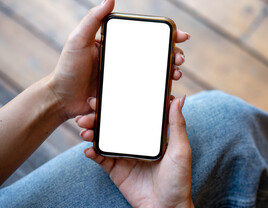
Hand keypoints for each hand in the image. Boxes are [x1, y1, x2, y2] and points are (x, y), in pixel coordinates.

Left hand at [48, 0, 188, 118]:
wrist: (61, 98)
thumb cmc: (67, 68)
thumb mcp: (79, 40)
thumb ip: (94, 18)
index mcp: (118, 45)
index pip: (146, 37)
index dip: (166, 35)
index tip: (180, 35)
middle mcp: (125, 60)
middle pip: (156, 55)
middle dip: (174, 55)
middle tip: (180, 59)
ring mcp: (127, 78)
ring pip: (155, 73)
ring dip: (170, 73)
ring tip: (176, 75)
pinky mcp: (125, 94)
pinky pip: (146, 92)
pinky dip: (160, 92)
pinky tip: (169, 94)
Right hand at [77, 96, 193, 207]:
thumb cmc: (178, 179)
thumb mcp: (181, 149)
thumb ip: (177, 124)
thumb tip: (179, 98)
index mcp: (152, 134)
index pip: (136, 113)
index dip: (123, 101)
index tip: (111, 91)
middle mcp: (137, 141)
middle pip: (116, 123)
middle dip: (102, 114)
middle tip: (91, 107)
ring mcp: (125, 154)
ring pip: (105, 138)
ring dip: (93, 131)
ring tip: (85, 128)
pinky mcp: (117, 170)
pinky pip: (101, 158)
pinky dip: (92, 153)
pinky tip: (88, 149)